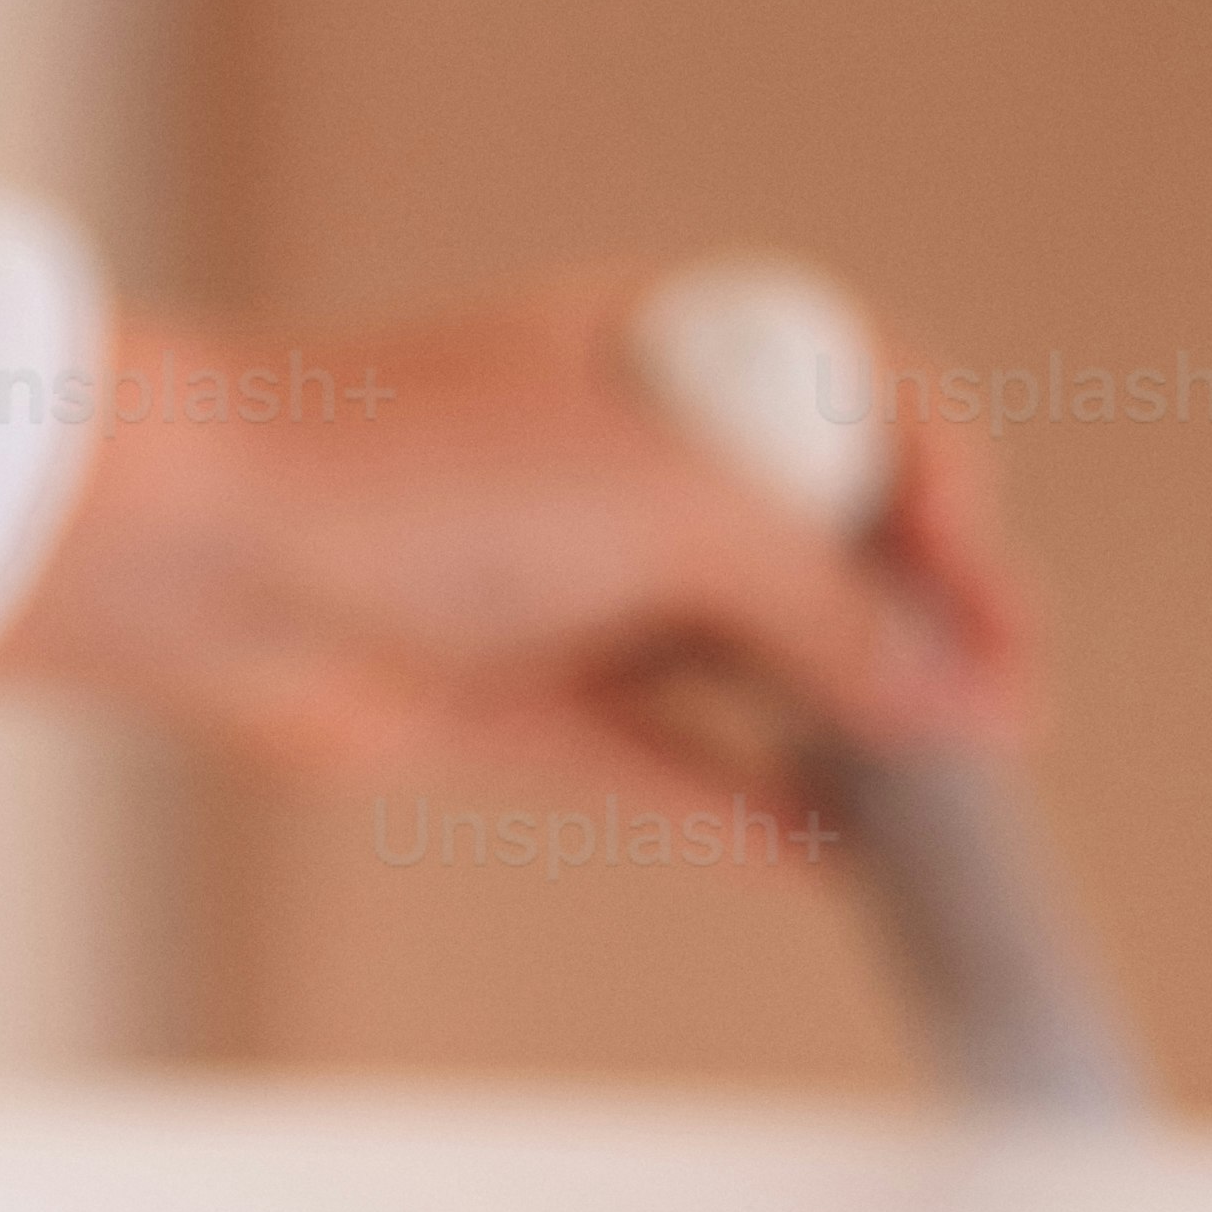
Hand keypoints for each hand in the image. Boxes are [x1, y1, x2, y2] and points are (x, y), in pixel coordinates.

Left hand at [0, 269, 1035, 820]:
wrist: (206, 551)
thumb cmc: (424, 463)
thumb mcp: (671, 502)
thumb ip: (822, 600)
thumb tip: (950, 694)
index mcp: (682, 352)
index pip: (870, 407)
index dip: (945, 495)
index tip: (979, 584)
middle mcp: (641, 467)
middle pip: (829, 551)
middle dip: (922, 633)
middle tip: (1005, 718)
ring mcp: (585, 592)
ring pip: (759, 670)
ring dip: (855, 732)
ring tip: (948, 805)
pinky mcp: (527, 711)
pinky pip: (675, 767)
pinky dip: (756, 812)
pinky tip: (835, 859)